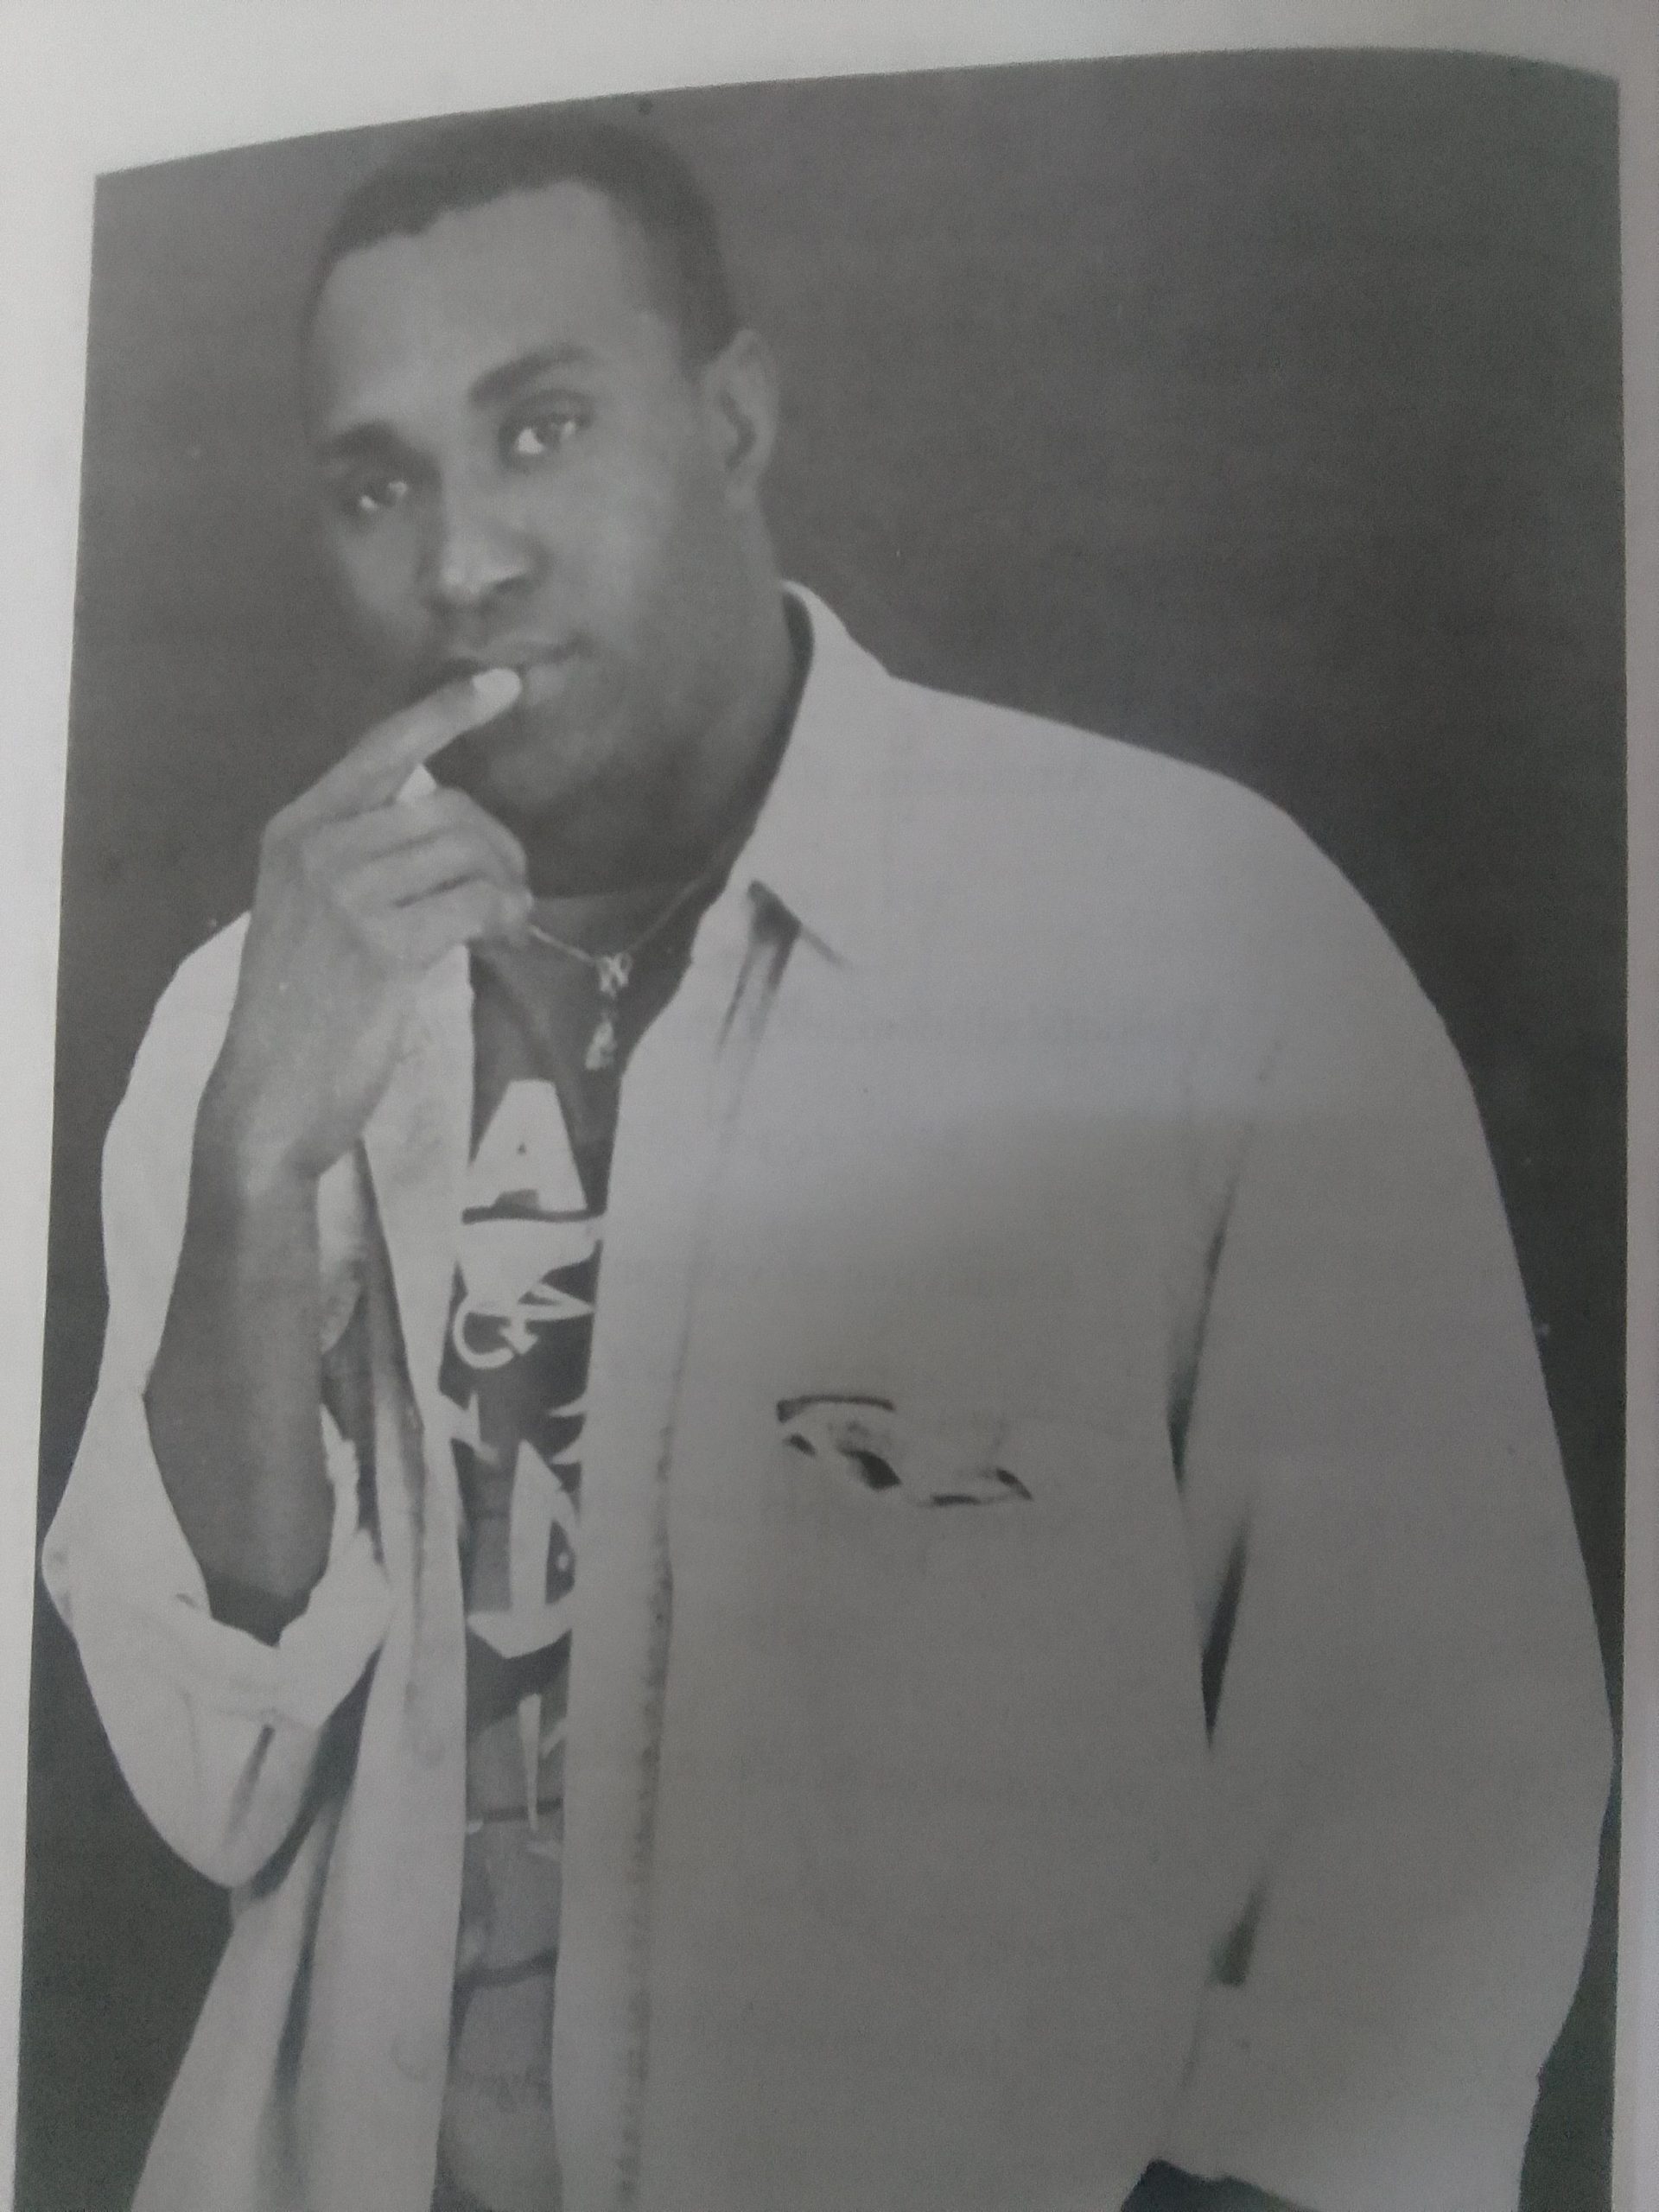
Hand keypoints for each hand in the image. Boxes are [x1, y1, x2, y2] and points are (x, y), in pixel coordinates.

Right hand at [202, 668, 527, 1189]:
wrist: (269, 1095)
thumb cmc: (303, 1010)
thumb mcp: (312, 912)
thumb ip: (363, 859)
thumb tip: (457, 832)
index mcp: (295, 829)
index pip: (381, 748)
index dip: (447, 712)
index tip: (505, 685)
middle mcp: (315, 847)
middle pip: (449, 807)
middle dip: (501, 849)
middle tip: (513, 897)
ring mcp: (345, 894)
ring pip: (470, 854)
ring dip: (510, 890)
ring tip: (509, 927)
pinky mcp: (381, 944)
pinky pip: (477, 905)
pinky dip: (507, 920)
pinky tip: (504, 942)